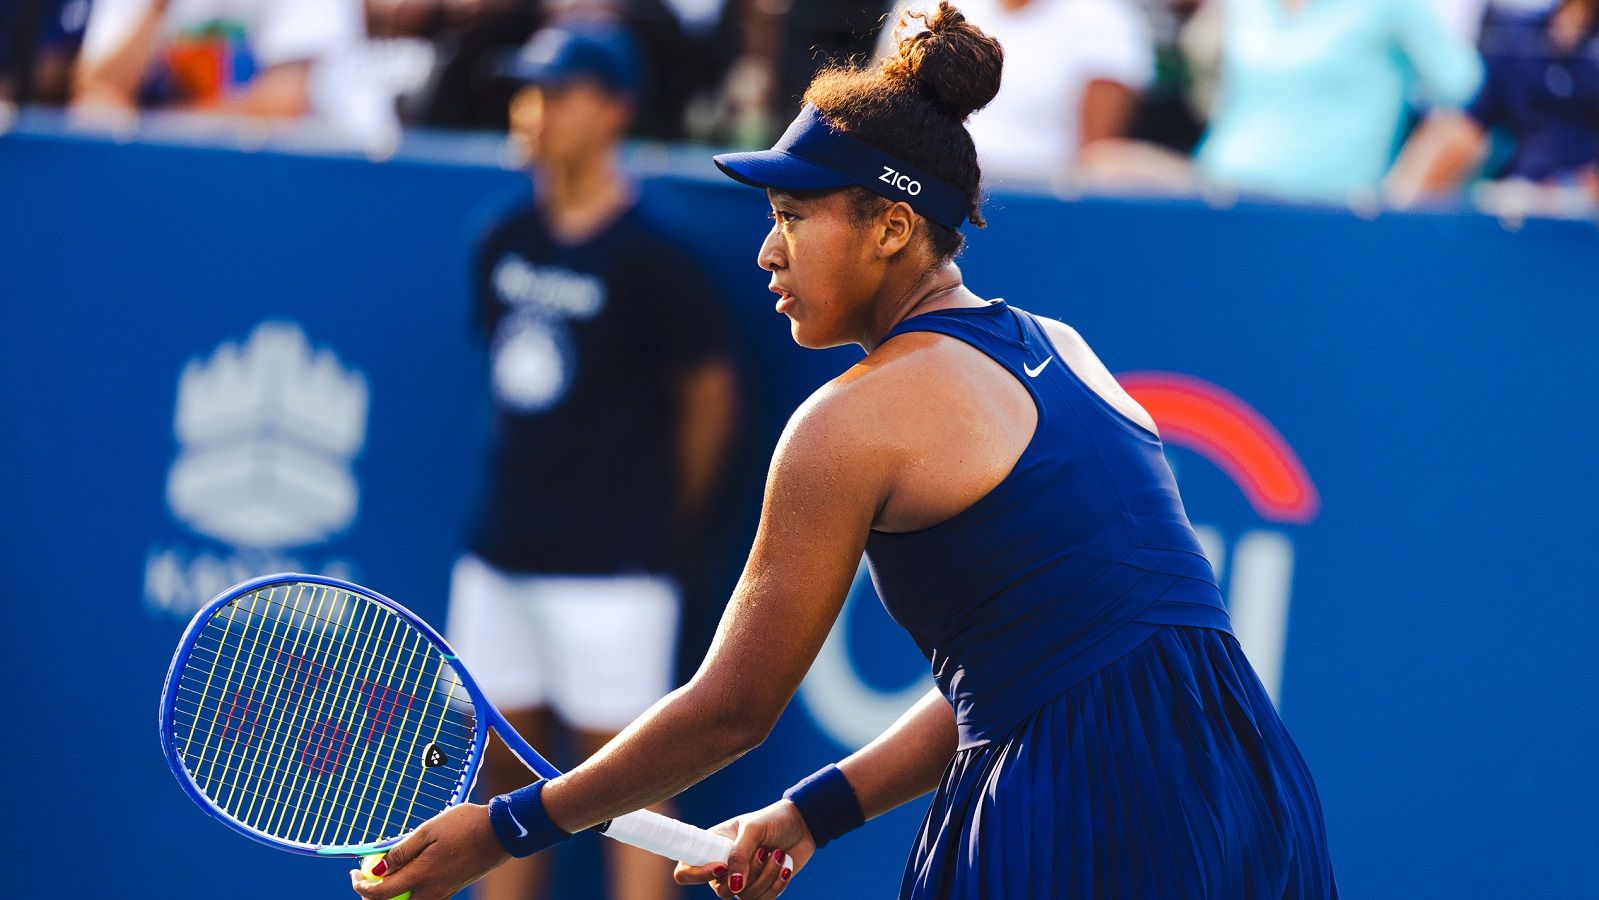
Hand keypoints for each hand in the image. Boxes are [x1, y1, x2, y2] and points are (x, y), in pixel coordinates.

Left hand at [348, 803, 509, 899]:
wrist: (501, 832)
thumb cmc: (466, 825)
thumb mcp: (429, 829)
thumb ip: (401, 851)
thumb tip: (376, 867)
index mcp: (422, 875)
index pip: (379, 893)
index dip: (360, 886)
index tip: (353, 873)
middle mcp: (431, 891)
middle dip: (372, 896)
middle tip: (364, 875)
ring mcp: (442, 893)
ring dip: (391, 895)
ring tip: (387, 872)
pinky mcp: (451, 890)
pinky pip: (422, 898)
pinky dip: (409, 890)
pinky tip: (410, 871)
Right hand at [674, 799, 814, 898]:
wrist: (802, 825)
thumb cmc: (773, 820)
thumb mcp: (753, 829)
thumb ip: (740, 855)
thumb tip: (734, 885)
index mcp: (712, 847)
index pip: (686, 870)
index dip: (697, 874)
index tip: (721, 867)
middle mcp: (723, 867)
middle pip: (721, 890)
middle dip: (748, 872)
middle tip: (763, 851)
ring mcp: (742, 881)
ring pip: (745, 897)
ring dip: (766, 875)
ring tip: (778, 854)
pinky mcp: (761, 889)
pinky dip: (777, 883)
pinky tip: (785, 865)